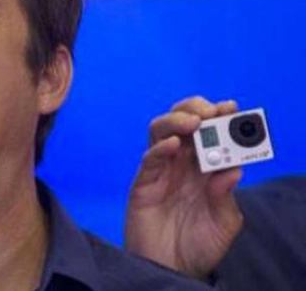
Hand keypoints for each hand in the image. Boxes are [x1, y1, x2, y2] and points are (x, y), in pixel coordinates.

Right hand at [125, 96, 243, 279]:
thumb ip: (226, 198)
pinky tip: (173, 146)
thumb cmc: (198, 245)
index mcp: (206, 169)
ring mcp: (161, 171)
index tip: (230, 106)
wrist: (171, 268)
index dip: (220, 117)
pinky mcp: (143, 183)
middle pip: (183, 122)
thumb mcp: (224, 224)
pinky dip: (159, 148)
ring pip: (161, 131)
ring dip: (176, 120)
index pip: (212, 133)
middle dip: (196, 109)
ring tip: (192, 122)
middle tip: (209, 111)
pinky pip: (149, 159)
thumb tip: (232, 171)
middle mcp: (183, 164)